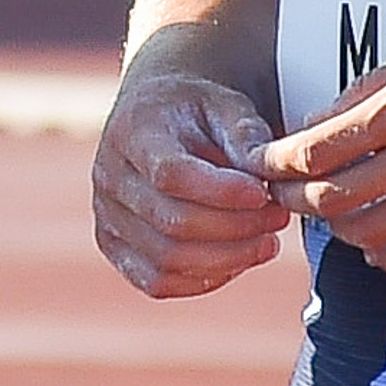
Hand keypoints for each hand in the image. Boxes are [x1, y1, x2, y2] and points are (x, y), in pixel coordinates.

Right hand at [93, 73, 287, 297]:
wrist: (159, 116)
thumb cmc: (195, 111)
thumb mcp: (226, 105)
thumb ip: (247, 134)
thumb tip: (268, 174)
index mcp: (134, 131)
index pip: (171, 174)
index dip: (222, 192)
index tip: (264, 193)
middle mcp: (110, 176)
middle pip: (172, 222)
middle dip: (237, 228)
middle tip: (278, 217)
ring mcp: (107, 216)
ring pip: (167, 259)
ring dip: (228, 258)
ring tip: (265, 241)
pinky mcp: (114, 246)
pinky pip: (157, 281)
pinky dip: (203, 279)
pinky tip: (236, 259)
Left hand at [258, 27, 385, 277]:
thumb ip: (367, 90)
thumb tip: (314, 123)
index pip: (314, 150)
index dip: (278, 166)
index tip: (265, 169)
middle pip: (331, 198)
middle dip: (297, 202)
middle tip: (288, 200)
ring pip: (369, 234)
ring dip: (340, 233)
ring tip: (336, 222)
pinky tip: (380, 251)